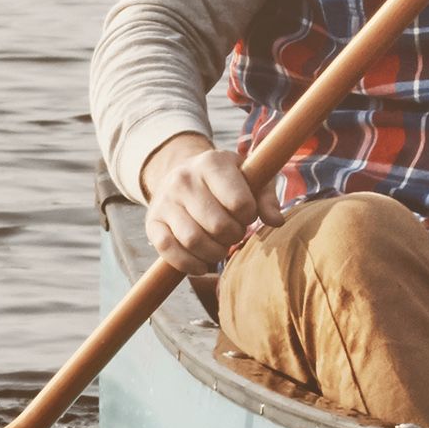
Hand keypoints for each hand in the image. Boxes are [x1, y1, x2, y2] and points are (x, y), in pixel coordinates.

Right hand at [142, 133, 258, 271]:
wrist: (184, 176)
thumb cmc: (226, 181)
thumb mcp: (251, 179)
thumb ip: (266, 198)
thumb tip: (276, 222)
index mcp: (212, 162)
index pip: (240, 203)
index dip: (249, 216)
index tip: (245, 214)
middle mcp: (184, 178)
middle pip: (218, 225)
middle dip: (233, 236)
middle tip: (234, 232)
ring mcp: (165, 200)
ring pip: (193, 240)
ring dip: (214, 253)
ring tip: (220, 247)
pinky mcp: (152, 221)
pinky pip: (168, 250)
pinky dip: (189, 264)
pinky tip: (202, 264)